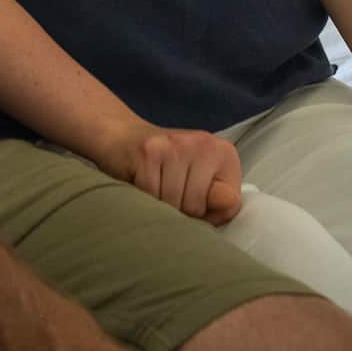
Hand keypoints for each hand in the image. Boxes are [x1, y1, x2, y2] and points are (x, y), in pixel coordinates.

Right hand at [100, 122, 242, 224]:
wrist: (121, 136)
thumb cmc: (165, 169)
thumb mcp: (199, 185)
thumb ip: (218, 203)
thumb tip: (227, 203)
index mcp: (223, 153)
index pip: (230, 202)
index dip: (207, 213)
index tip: (192, 200)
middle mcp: (204, 143)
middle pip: (197, 206)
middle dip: (179, 212)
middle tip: (166, 192)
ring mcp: (176, 144)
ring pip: (173, 203)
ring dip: (158, 206)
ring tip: (154, 187)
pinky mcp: (149, 150)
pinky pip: (150, 195)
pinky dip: (141, 197)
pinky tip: (140, 181)